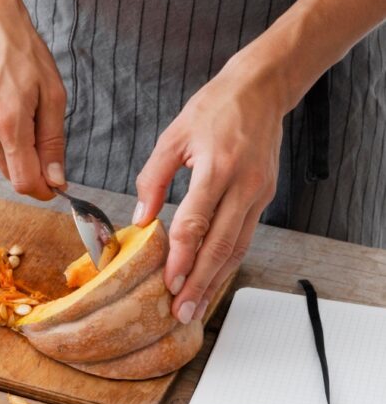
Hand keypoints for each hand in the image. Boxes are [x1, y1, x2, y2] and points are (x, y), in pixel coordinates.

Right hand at [0, 0, 66, 200]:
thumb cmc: (23, 53)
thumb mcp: (52, 95)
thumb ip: (53, 143)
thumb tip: (56, 180)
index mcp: (8, 122)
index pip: (23, 181)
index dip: (43, 190)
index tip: (55, 186)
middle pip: (10, 172)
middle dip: (30, 164)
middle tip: (41, 132)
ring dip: (12, 144)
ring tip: (16, 106)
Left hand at [132, 54, 286, 322]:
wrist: (260, 91)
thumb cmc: (214, 108)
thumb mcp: (173, 136)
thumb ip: (153, 179)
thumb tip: (140, 218)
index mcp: (218, 167)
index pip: (197, 221)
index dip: (183, 256)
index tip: (169, 283)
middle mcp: (244, 185)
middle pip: (221, 245)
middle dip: (200, 282)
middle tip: (182, 311)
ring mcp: (259, 194)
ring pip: (237, 248)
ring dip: (216, 281)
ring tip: (195, 307)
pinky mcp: (264, 198)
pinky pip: (244, 238)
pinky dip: (228, 263)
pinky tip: (213, 280)